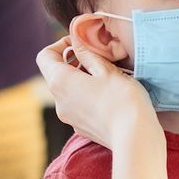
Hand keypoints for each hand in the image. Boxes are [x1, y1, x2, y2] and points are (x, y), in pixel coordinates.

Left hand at [37, 37, 156, 148]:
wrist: (134, 137)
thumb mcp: (106, 69)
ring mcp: (68, 117)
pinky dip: (88, 96)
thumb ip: (88, 54)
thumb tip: (77, 42)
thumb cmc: (122, 99)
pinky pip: (78, 105)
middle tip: (100, 59)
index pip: (45, 56)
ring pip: (69, 90)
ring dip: (83, 79)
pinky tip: (110, 96)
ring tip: (109, 77)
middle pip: (57, 74)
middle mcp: (58, 101)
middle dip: (75, 62)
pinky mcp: (80, 127)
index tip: (81, 44)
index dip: (60, 45)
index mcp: (60, 82)